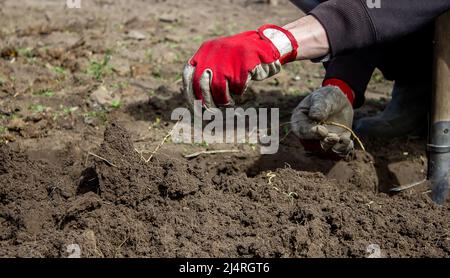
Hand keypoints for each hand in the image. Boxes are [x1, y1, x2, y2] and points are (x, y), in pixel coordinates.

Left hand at [183, 24, 297, 107]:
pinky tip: (240, 90)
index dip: (189, 93)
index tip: (194, 107)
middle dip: (207, 102)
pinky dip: (238, 91)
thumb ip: (206, 77)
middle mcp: (214, 53)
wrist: (264, 45)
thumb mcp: (219, 62)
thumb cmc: (239, 60)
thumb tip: (196, 102)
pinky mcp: (243, 65)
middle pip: (202, 84)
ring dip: (224, 100)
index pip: (188, 74)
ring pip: (218, 88)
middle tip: (213, 111)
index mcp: (205, 51)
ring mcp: (229, 58)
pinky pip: (236, 87)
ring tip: (230, 102)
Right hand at [291, 86, 353, 155]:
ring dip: (335, 148)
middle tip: (334, 137)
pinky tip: (349, 142)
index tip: (321, 130)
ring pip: (326, 151)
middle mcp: (309, 135)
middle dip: (324, 143)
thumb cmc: (325, 97)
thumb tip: (314, 116)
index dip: (310, 133)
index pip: (301, 132)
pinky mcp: (334, 143)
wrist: (338, 101)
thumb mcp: (321, 97)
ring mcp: (321, 141)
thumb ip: (318, 106)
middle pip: (313, 145)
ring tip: (344, 140)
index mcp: (299, 122)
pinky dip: (344, 150)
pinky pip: (338, 151)